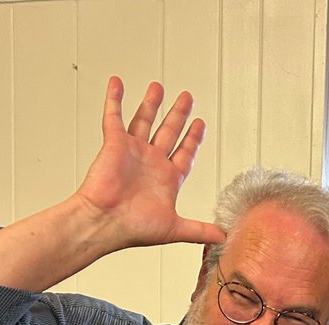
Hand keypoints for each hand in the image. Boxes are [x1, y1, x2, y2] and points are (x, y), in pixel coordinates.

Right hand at [75, 76, 225, 251]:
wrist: (104, 222)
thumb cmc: (133, 228)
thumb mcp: (174, 228)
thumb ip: (199, 229)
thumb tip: (224, 237)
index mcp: (167, 179)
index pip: (185, 153)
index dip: (193, 139)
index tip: (200, 124)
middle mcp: (151, 162)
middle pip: (168, 132)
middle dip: (178, 115)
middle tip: (187, 98)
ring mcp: (133, 151)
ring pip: (145, 120)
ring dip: (152, 104)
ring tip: (159, 87)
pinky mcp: (114, 144)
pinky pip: (114, 116)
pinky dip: (115, 99)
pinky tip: (117, 84)